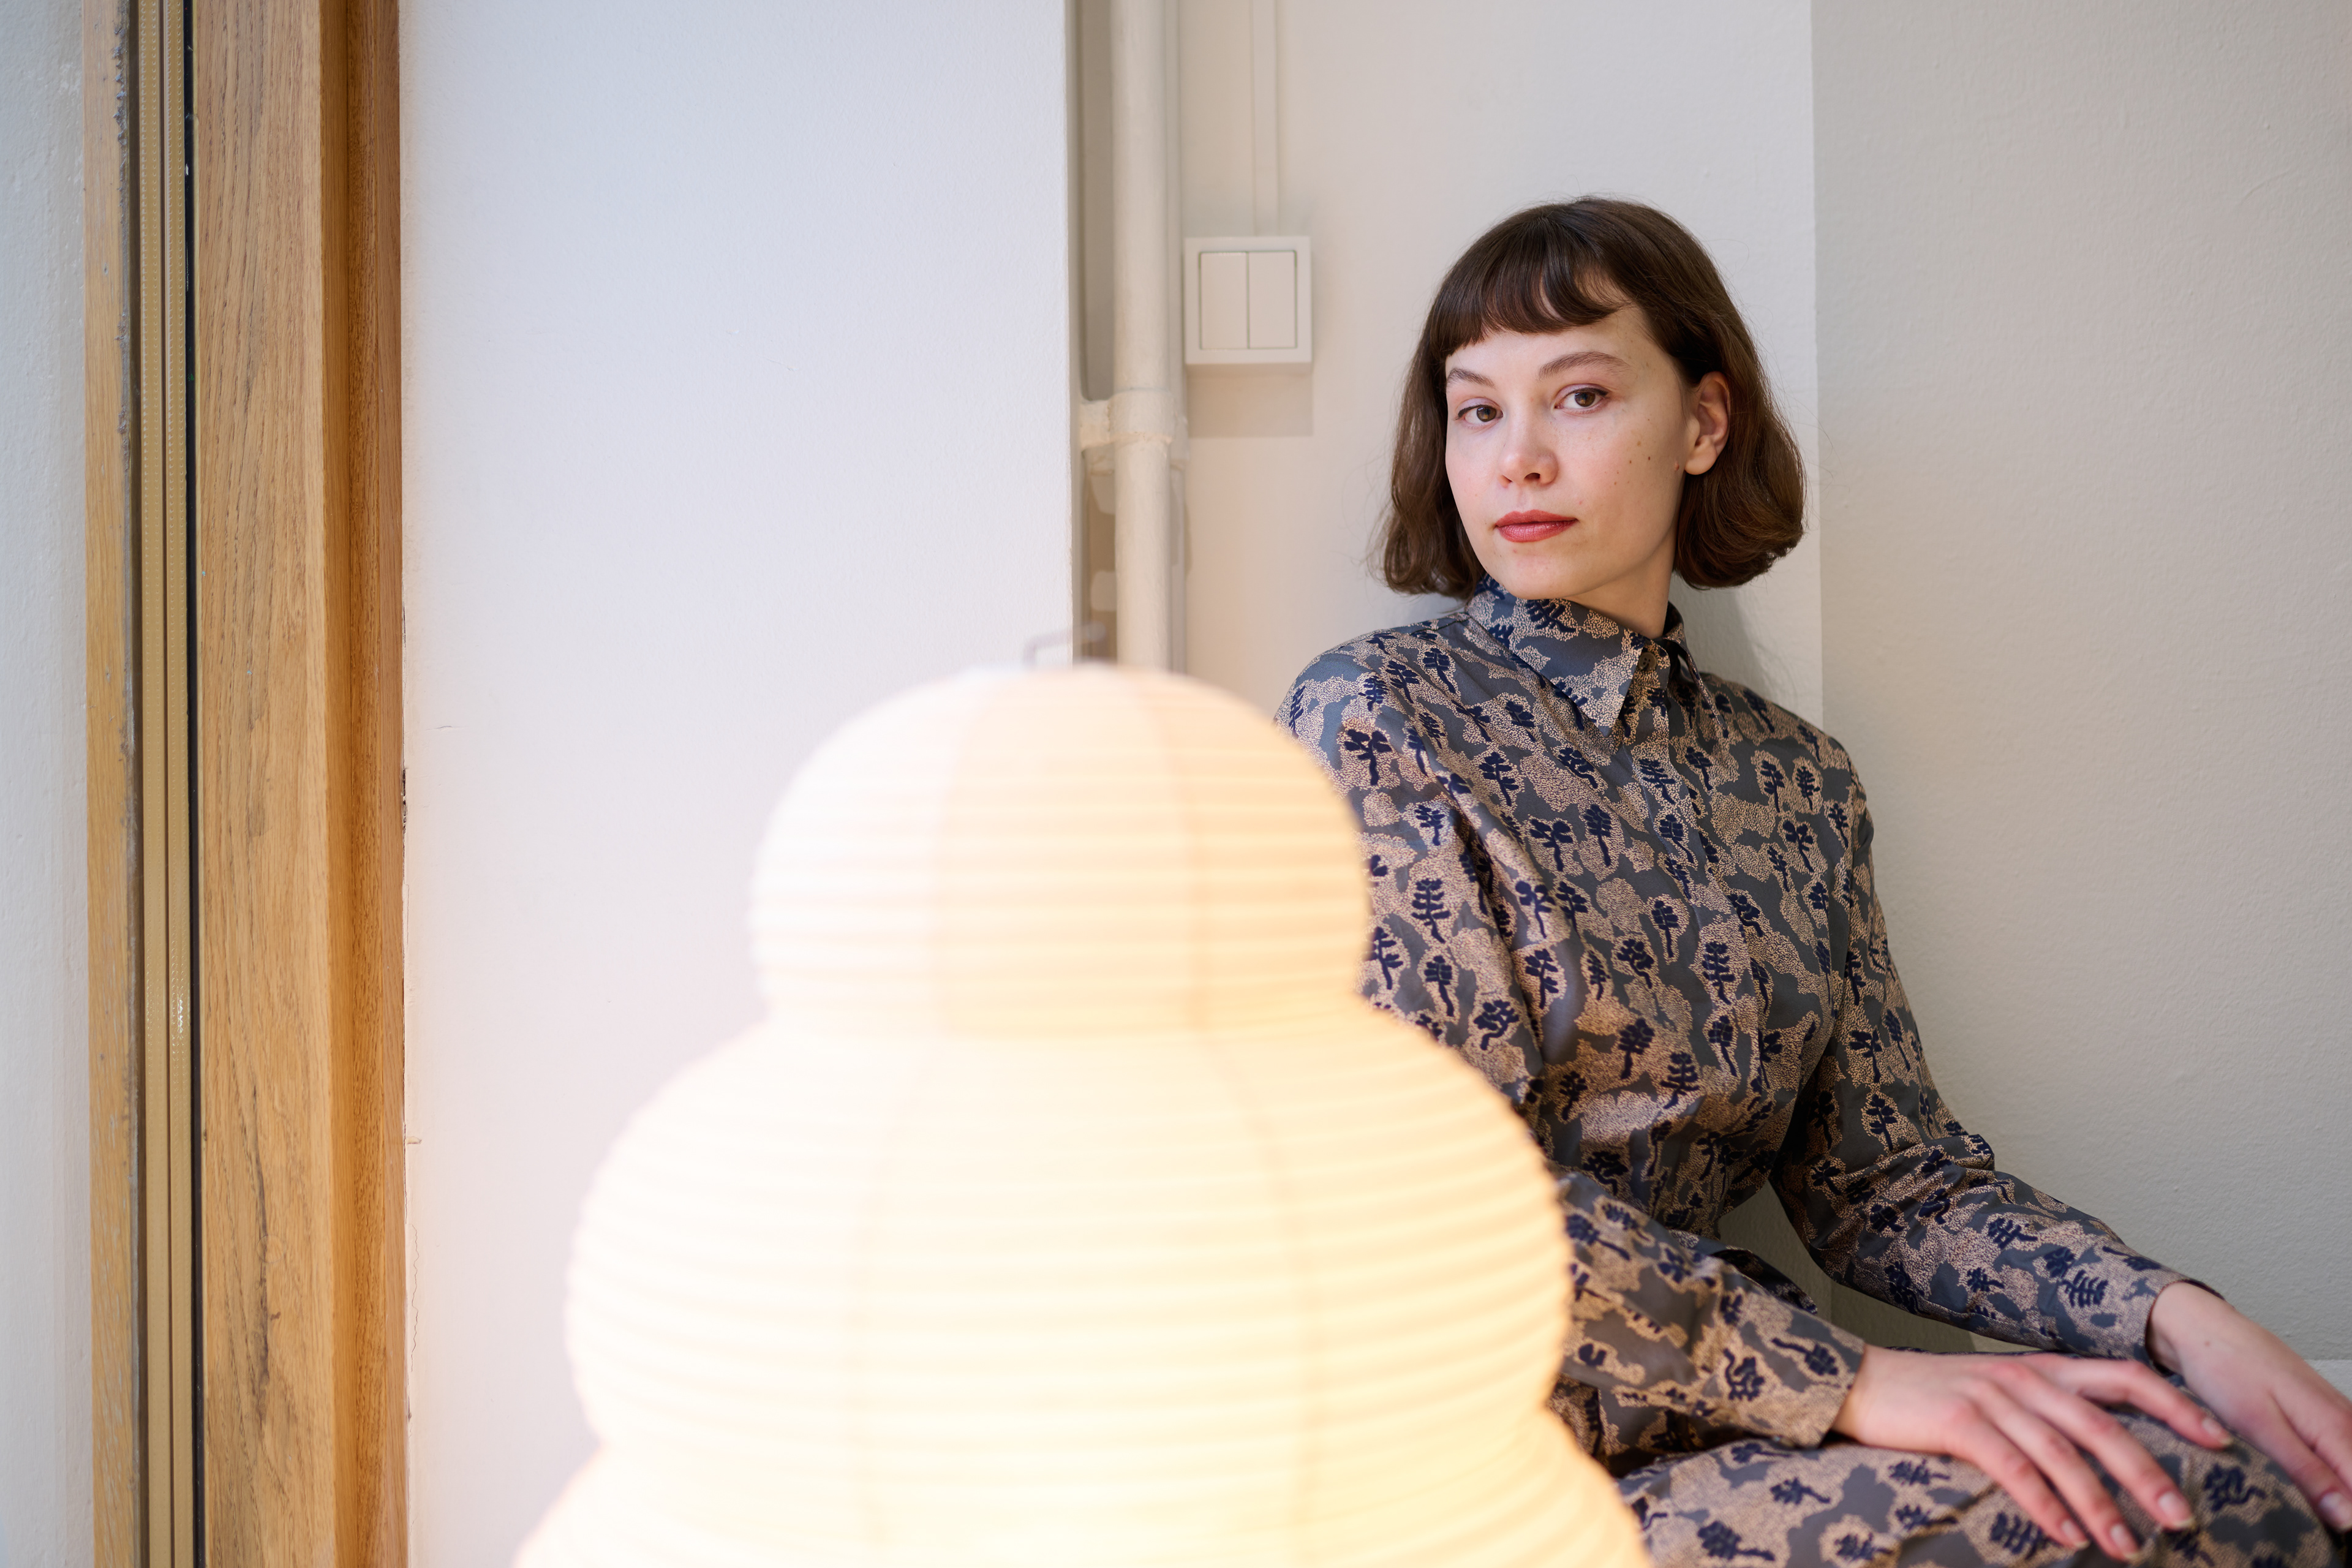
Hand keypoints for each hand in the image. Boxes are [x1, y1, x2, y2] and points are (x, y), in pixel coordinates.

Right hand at [1831, 1346, 2229, 1556]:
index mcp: (2043, 1367)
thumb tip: (2108, 1457)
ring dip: (2099, 1504)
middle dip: (2147, 1473)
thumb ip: (2050, 1413)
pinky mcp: (1956, 1421)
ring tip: (2128, 1549)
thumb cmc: (1935, 1399)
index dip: (2175, 1406)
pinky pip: (2011, 1467)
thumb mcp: (2001, 1394)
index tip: (2220, 1440)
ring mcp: (1990, 1396)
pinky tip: (2065, 1536)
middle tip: (2182, 1518)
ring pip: (2062, 1452)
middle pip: (2103, 1423)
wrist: (1859, 1383)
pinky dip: (2044, 1504)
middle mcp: (2024, 1377)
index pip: (2125, 1376)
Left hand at [2149, 1282, 2351, 1531]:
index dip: (2349, 1515)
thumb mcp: (2260, 1426)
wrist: (2204, 1328)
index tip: (2331, 1528)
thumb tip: (2349, 1517)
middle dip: (2344, 1502)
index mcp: (2335, 1426)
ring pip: (2351, 1463)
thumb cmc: (2226, 1369)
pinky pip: (2339, 1448)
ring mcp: (2335, 1413)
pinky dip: (2328, 1467)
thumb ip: (2307, 1471)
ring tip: (2305, 1496)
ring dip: (2336, 1486)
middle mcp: (2344, 1419)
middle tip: (2311, 1511)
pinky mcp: (2320, 1412)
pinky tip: (2306, 1478)